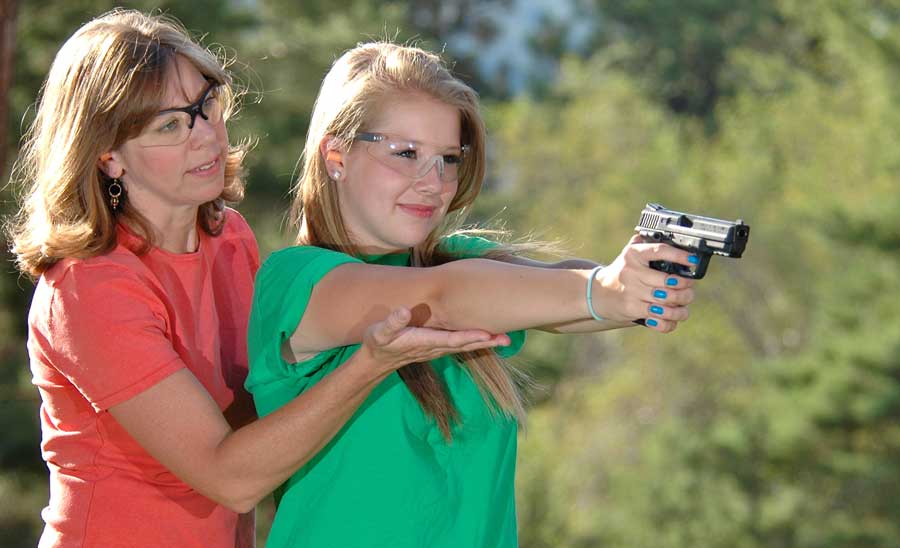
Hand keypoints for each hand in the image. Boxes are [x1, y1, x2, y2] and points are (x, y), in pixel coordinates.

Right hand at [360, 307, 509, 373]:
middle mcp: (435, 347)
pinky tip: (488, 337)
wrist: (376, 360)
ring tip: (505, 340)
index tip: (487, 334)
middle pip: (465, 345)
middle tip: (507, 339)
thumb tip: (403, 311)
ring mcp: (437, 349)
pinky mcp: (438, 347)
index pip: (452, 339)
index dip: (470, 336)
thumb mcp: (380, 332)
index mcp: (424, 342)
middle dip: (486, 342)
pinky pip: (461, 344)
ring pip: (466, 346)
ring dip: (485, 343)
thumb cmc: (378, 343)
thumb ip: (392, 322)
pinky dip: (476, 341)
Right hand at [592, 234, 696, 332]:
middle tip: (689, 288)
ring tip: (683, 305)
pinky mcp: (632, 308)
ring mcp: (632, 291)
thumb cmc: (622, 273)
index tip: (692, 260)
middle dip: (686, 288)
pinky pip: (658, 318)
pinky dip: (669, 320)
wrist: (598, 293)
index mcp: (634, 254)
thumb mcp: (629, 254)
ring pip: (667, 301)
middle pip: (669, 281)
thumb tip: (669, 236)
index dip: (679, 256)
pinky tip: (671, 317)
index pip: (659, 251)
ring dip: (680, 306)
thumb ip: (645, 242)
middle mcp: (632, 272)